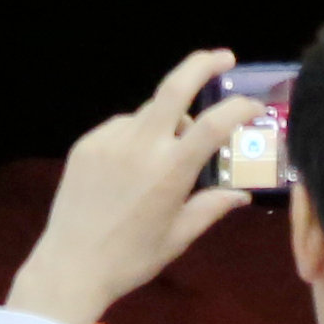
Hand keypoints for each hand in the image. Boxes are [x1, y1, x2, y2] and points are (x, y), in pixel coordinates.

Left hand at [5, 51, 256, 323]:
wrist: (70, 265)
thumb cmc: (132, 257)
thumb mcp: (179, 236)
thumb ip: (211, 207)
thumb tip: (241, 193)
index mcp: (171, 170)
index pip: (214, 124)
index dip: (239, 107)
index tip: (253, 105)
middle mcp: (141, 145)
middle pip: (175, 87)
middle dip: (202, 65)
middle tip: (223, 57)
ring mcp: (110, 140)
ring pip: (148, 113)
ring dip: (166, 120)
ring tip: (168, 151)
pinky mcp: (87, 144)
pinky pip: (121, 128)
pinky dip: (136, 136)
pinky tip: (133, 164)